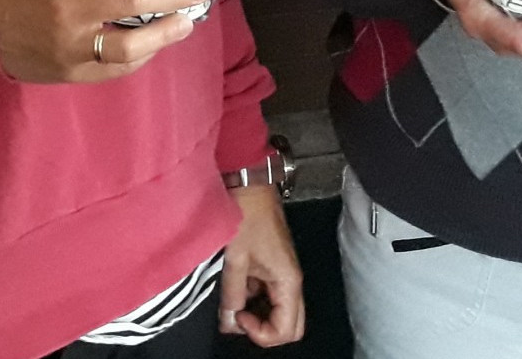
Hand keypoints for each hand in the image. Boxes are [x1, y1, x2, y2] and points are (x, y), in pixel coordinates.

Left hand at [219, 183, 304, 345]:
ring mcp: (284, 273)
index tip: (238, 318)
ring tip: (234, 300)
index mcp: (288, 281)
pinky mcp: (275, 266)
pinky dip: (255, 298)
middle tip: (238, 317)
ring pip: (280, 311)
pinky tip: (237, 284)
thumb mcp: (235, 260)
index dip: (260, 333)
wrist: (249, 187)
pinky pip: (270, 294)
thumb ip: (232, 295)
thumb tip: (229, 322)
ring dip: (258, 314)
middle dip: (264, 330)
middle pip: (289, 326)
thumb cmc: (246, 215)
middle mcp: (292, 280)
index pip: (286, 330)